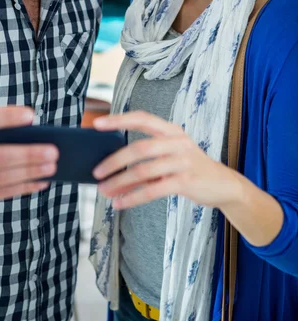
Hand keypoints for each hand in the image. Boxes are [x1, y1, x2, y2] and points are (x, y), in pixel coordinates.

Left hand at [92, 111, 238, 209]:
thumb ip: (148, 154)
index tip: (97, 124)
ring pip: (144, 171)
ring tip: (104, 191)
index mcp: (171, 130)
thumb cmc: (189, 167)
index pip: (142, 118)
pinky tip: (120, 202)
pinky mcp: (186, 181)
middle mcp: (177, 142)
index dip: (119, 119)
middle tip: (96, 173)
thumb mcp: (172, 153)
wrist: (224, 185)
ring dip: (120, 182)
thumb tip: (110, 164)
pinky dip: (133, 197)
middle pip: (139, 148)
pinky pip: (153, 190)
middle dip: (114, 161)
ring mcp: (183, 161)